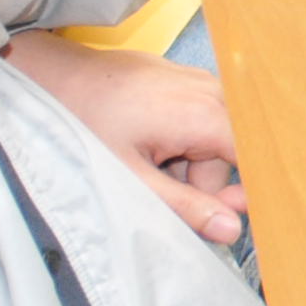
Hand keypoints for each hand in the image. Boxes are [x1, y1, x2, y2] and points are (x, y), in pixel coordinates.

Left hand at [1, 32, 247, 246]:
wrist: (52, 75)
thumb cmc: (85, 123)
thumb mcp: (131, 177)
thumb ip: (184, 206)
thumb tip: (232, 229)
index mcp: (208, 115)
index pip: (253, 163)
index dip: (238, 194)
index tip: (213, 218)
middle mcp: (215, 91)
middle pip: (229, 153)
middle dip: (196, 181)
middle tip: (152, 188)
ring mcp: (201, 81)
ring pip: (213, 138)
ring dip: (184, 162)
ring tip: (140, 162)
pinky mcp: (186, 78)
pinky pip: (200, 119)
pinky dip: (178, 140)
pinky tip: (144, 142)